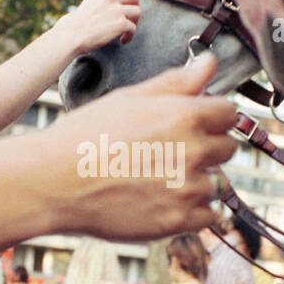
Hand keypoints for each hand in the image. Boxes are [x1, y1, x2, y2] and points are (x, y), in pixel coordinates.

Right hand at [49, 52, 237, 239]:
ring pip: (215, 184)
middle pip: (226, 149)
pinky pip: (207, 216)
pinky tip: (160, 202)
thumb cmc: (87, 135)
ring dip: (194, 183)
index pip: (229, 114)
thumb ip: (177, 83)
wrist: (54, 182)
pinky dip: (190, 212)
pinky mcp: (179, 220)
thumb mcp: (131, 99)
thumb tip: (211, 63)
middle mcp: (195, 150)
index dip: (211, 119)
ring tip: (155, 181)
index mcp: (186, 114)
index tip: (190, 127)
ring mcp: (189, 187)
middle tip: (166, 155)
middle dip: (205, 150)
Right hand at [52, 0, 140, 55]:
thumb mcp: (87, 2)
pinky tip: (122, 40)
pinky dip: (129, 36)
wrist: (71, 36)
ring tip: (125, 31)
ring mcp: (116, 9)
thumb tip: (113, 7)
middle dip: (133, 7)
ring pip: (137, 11)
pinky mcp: (120, 23)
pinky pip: (133, 28)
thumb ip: (101, 0)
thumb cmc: (75, 25)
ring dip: (134, 22)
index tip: (123, 8)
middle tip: (128, 19)